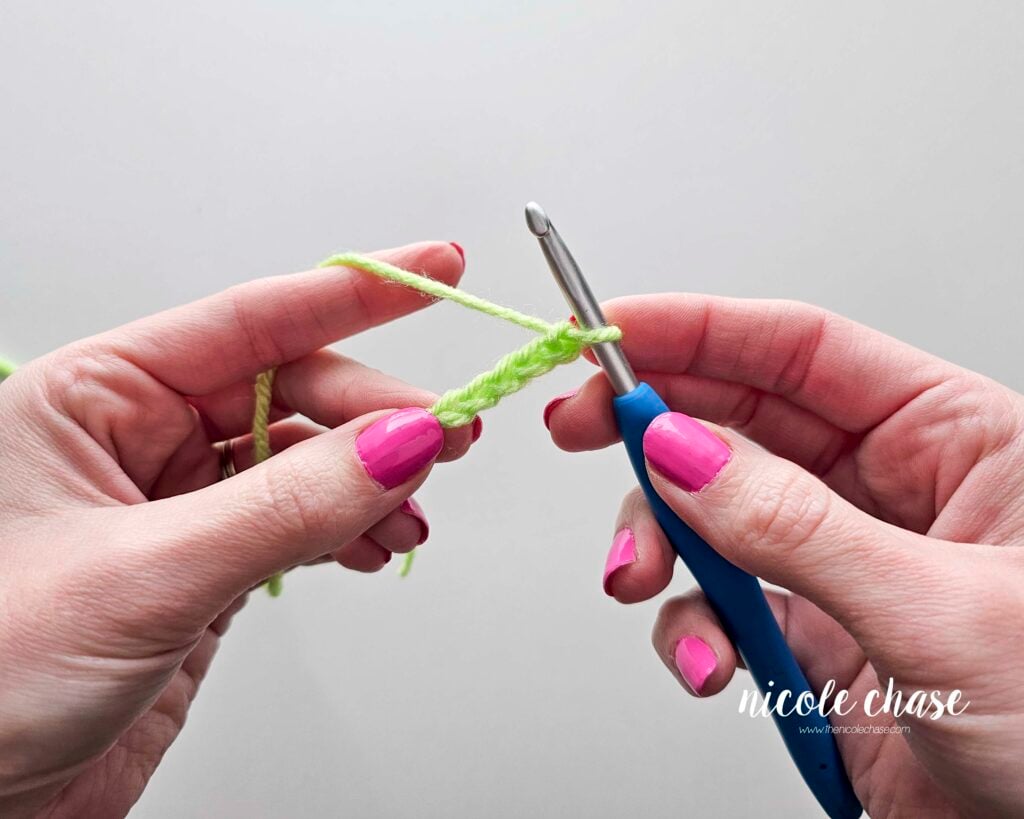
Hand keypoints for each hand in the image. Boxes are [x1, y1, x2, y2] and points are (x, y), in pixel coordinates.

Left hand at [0, 242, 477, 816]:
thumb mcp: (144, 576)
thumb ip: (285, 506)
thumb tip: (397, 444)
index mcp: (92, 399)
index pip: (248, 321)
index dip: (352, 292)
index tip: (434, 269)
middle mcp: (136, 440)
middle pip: (292, 391)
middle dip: (375, 415)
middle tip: (446, 435)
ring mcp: (177, 504)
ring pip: (306, 460)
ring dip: (372, 481)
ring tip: (409, 515)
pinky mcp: (207, 564)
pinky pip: (302, 520)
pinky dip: (352, 529)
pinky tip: (376, 545)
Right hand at [545, 295, 1023, 816]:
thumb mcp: (938, 612)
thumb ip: (796, 528)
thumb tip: (680, 453)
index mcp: (953, 441)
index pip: (802, 352)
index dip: (699, 330)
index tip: (611, 328)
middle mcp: (889, 492)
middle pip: (739, 422)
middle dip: (651, 427)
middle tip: (580, 425)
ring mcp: (841, 564)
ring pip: (712, 517)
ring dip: (661, 544)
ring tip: (639, 577)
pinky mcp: (810, 638)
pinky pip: (720, 608)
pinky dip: (690, 630)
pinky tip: (708, 663)